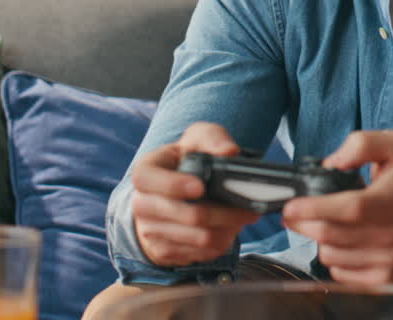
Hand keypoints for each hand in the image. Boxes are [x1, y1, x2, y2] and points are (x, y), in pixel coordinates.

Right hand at [131, 122, 259, 265]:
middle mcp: (142, 203)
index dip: (173, 185)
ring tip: (246, 217)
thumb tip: (229, 152)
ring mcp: (150, 231)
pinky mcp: (164, 251)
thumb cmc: (191, 159)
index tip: (201, 186)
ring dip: (228, 229)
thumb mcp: (200, 139)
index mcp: (146, 171)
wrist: (179, 187)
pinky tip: (231, 229)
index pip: (147, 180)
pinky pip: (200, 254)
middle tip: (250, 208)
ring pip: (198, 238)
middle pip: (186, 215)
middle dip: (224, 213)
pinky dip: (222, 242)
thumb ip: (213, 139)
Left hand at [283, 130, 392, 284]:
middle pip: (332, 234)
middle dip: (305, 222)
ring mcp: (390, 261)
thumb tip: (333, 162)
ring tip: (335, 224)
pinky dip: (335, 257)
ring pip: (331, 255)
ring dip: (321, 239)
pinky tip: (348, 242)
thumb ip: (363, 144)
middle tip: (299, 212)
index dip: (316, 208)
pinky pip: (340, 273)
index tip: (292, 207)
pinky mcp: (384, 279)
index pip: (351, 208)